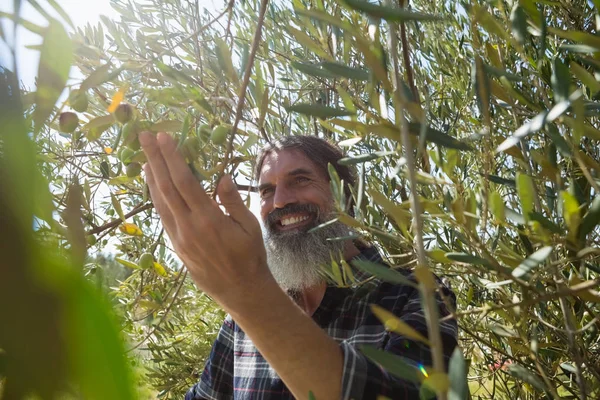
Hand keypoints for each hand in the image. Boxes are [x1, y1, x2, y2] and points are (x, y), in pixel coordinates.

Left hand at [139, 131, 272, 307]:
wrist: (239, 290)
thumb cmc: (250, 255)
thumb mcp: (249, 225)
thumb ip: (233, 201)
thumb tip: (220, 177)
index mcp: (208, 219)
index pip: (185, 181)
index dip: (172, 157)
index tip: (164, 137)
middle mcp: (188, 227)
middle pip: (166, 187)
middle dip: (154, 159)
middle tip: (143, 136)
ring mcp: (179, 237)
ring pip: (159, 202)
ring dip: (151, 178)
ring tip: (144, 159)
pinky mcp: (176, 246)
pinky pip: (163, 216)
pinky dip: (156, 198)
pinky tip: (154, 188)